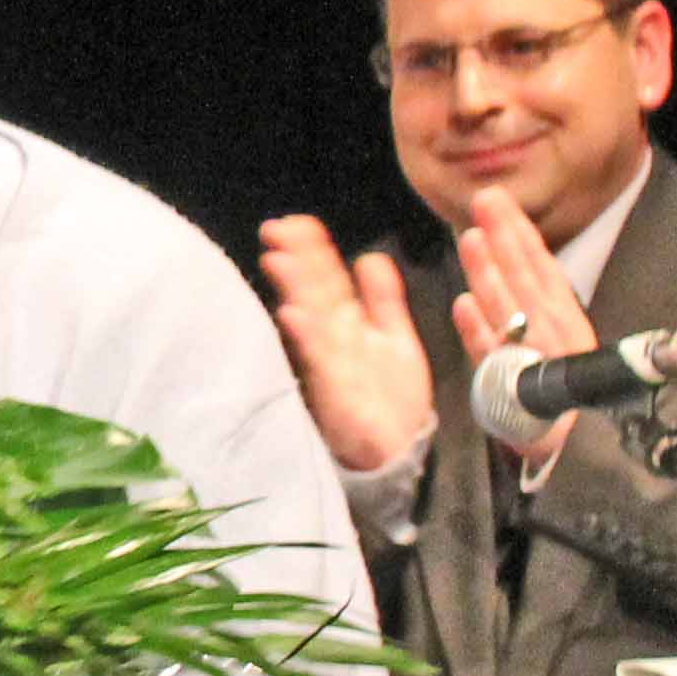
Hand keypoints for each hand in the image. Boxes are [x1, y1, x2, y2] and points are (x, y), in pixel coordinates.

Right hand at [254, 213, 436, 468]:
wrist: (401, 452)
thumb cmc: (393, 398)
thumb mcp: (396, 339)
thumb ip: (384, 300)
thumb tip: (370, 256)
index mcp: (348, 323)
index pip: (326, 277)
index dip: (313, 249)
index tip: (297, 223)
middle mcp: (335, 339)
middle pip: (314, 290)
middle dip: (296, 260)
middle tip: (275, 228)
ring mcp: (331, 363)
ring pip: (311, 316)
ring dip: (294, 288)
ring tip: (278, 258)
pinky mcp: (334, 391)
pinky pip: (318, 359)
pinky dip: (305, 335)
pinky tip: (293, 313)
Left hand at [454, 191, 597, 466]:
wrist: (567, 456)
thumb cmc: (552, 392)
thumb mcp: (548, 339)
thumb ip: (530, 299)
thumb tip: (508, 253)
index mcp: (567, 321)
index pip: (543, 270)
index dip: (521, 236)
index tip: (499, 203)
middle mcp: (558, 337)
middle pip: (530, 282)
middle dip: (508, 241)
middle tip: (485, 202)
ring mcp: (540, 363)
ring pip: (513, 313)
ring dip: (492, 276)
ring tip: (470, 240)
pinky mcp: (520, 393)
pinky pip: (497, 359)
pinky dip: (481, 332)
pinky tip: (462, 306)